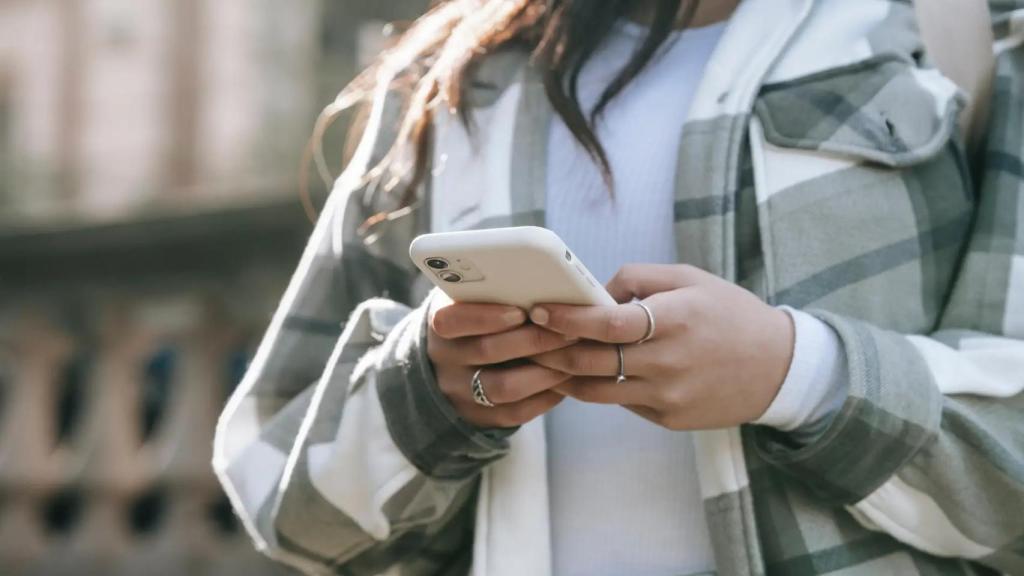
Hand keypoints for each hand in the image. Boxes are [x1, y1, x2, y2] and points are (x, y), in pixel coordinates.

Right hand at [427, 294, 574, 428]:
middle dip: (533, 341)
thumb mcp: (470, 300)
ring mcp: (458, 392)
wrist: (450, 364)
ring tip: (572, 358)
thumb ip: (493, 291)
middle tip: (569, 331)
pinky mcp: (477, 418)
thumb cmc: (476, 318)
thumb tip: (542, 280)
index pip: (452, 320)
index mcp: (439, 323)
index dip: (487, 317)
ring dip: (544, 373)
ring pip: (503, 388)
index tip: (522, 312)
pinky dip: (544, 398)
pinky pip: (514, 414)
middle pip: (486, 352)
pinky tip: (564, 382)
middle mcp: (443, 360)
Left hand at [528, 264, 793, 429]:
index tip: (539, 310)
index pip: (607, 324)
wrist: (778, 368)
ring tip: (543, 359)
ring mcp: (667, 395)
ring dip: (564, 376)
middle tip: (526, 338)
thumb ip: (637, 278)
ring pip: (595, 391)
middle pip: (591, 361)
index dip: (568, 319)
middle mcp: (668, 362)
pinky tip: (583, 374)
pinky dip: (598, 388)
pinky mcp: (668, 418)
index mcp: (674, 319)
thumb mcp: (690, 278)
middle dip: (550, 350)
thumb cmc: (730, 314)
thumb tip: (594, 293)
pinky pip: (620, 403)